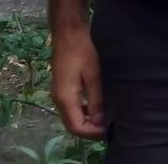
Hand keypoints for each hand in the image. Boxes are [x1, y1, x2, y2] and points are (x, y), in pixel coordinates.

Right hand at [50, 24, 105, 138]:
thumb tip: (100, 122)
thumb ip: (96, 100)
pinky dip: (83, 112)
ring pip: (71, 118)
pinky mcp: (62, 89)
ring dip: (87, 122)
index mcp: (65, 98)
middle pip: (72, 125)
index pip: (76, 127)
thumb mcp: (93, 75)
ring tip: (105, 118)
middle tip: (109, 126)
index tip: (109, 129)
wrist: (68, 34)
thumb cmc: (83, 52)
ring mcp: (58, 95)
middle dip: (90, 130)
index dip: (92, 133)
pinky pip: (71, 108)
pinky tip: (97, 107)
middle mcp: (58, 100)